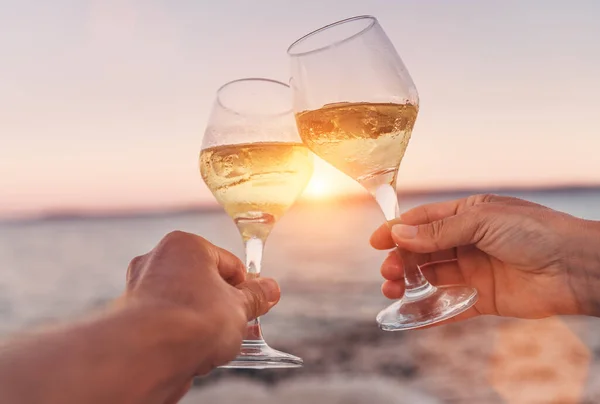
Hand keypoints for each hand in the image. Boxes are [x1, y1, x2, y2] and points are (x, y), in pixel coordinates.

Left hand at [124, 231, 279, 371]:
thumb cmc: (194, 321)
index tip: (255, 305)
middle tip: (237, 325)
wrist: (149, 356)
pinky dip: (180, 335)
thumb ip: (257, 296)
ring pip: (184, 304)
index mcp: (185, 245)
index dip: (246, 287)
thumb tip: (271, 289)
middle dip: (221, 304)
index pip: (228, 263)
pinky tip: (192, 351)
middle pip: (203, 282)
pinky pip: (166, 323)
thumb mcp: (240, 307)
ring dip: (201, 321)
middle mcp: (157, 260)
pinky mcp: (129, 318)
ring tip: (214, 342)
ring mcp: (140, 289)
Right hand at [370, 194, 599, 322]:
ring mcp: (475, 271)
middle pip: (423, 251)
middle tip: (388, 272)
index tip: (375, 242)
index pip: (423, 222)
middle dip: (401, 260)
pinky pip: (450, 305)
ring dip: (410, 283)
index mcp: (468, 215)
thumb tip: (400, 233)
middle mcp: (468, 242)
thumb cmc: (535, 232)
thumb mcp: (481, 221)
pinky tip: (411, 313)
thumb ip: (439, 232)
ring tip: (393, 290)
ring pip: (432, 277)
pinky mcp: (483, 298)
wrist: (575, 267)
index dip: (397, 230)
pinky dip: (430, 311)